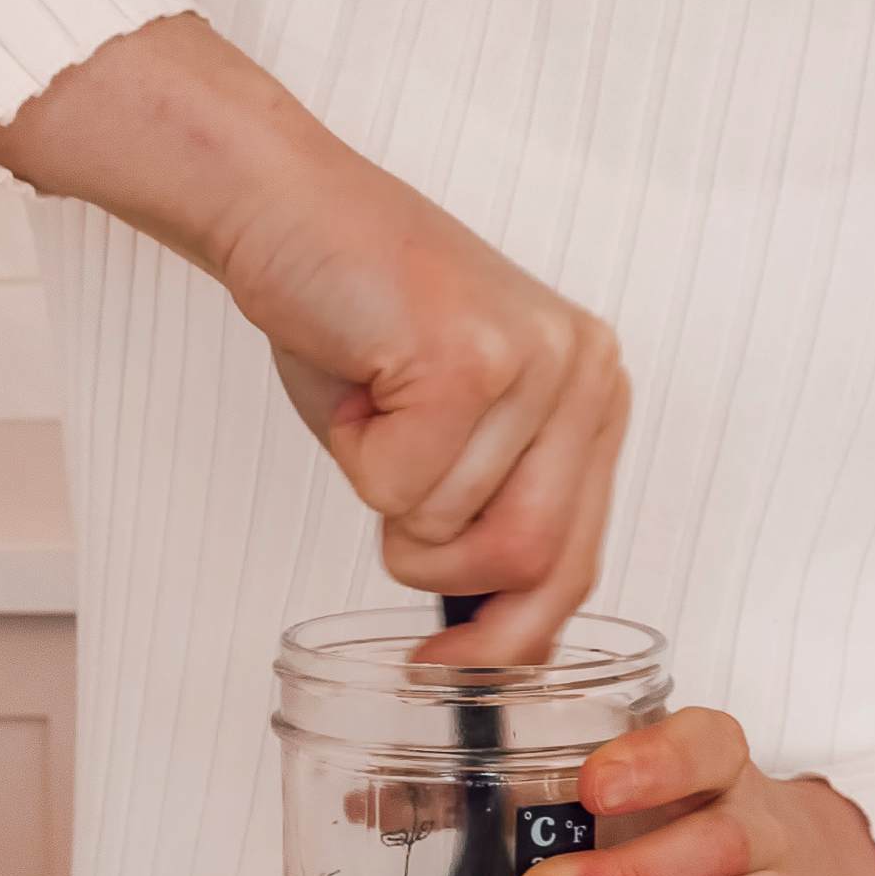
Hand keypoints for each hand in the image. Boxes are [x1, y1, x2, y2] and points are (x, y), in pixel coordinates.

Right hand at [0, 15, 627, 665]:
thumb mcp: (445, 437)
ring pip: (459, 532)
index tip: (457, 668)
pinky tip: (358, 385)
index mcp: (592, 395)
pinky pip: (403, 489)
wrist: (282, 207)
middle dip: (441, 567)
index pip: (578, 560)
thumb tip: (498, 642)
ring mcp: (536, 362)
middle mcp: (586, 374)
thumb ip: (488, 517)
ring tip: (373, 413)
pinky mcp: (471, 358)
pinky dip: (357, 459)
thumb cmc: (353, 318)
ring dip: (387, 500)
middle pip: (530, 561)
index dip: (514, 631)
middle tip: (390, 526)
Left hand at [514, 708, 874, 875]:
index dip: (653, 760)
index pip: (702, 745)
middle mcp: (754, 827)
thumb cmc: (674, 827)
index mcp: (713, 771)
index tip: (591, 785)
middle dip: (632, 866)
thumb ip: (533, 798)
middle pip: (714, 835)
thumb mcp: (623, 801)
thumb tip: (395, 803)